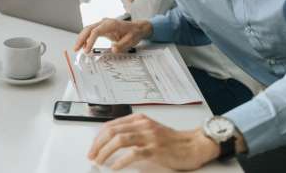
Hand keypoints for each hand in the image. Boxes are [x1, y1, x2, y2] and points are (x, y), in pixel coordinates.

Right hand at [73, 18, 151, 53]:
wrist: (137, 28)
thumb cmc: (134, 33)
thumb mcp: (131, 40)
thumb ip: (122, 45)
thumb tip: (113, 49)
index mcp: (111, 24)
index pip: (96, 31)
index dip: (90, 41)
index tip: (87, 50)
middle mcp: (105, 22)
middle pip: (89, 28)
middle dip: (81, 38)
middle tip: (76, 49)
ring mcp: (103, 24)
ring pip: (88, 29)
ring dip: (82, 38)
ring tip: (77, 48)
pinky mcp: (102, 28)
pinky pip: (91, 31)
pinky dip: (86, 38)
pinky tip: (85, 45)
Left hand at [88, 114, 218, 170]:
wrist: (193, 145)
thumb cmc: (171, 140)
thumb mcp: (149, 130)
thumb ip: (132, 132)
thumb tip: (110, 142)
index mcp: (139, 119)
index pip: (111, 125)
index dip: (98, 137)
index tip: (92, 148)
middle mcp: (142, 125)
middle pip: (112, 131)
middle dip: (98, 145)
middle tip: (92, 156)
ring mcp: (149, 136)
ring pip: (120, 140)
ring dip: (105, 152)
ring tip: (99, 161)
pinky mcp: (156, 149)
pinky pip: (133, 154)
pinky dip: (121, 161)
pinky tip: (115, 167)